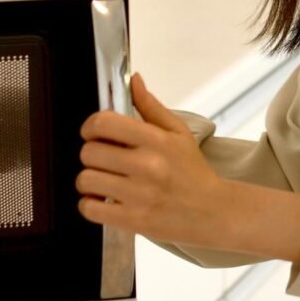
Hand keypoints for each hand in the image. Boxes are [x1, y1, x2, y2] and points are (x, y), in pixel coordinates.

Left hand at [76, 73, 227, 247]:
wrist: (214, 212)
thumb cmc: (193, 172)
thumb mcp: (177, 132)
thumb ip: (150, 105)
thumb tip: (133, 80)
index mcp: (156, 140)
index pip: (103, 123)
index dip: (90, 126)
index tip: (93, 132)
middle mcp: (147, 166)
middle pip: (89, 152)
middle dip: (90, 153)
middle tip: (102, 159)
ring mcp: (139, 195)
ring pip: (86, 180)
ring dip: (88, 179)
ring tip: (102, 180)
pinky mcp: (133, 220)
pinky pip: (90, 209)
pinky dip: (89, 204)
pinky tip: (101, 200)